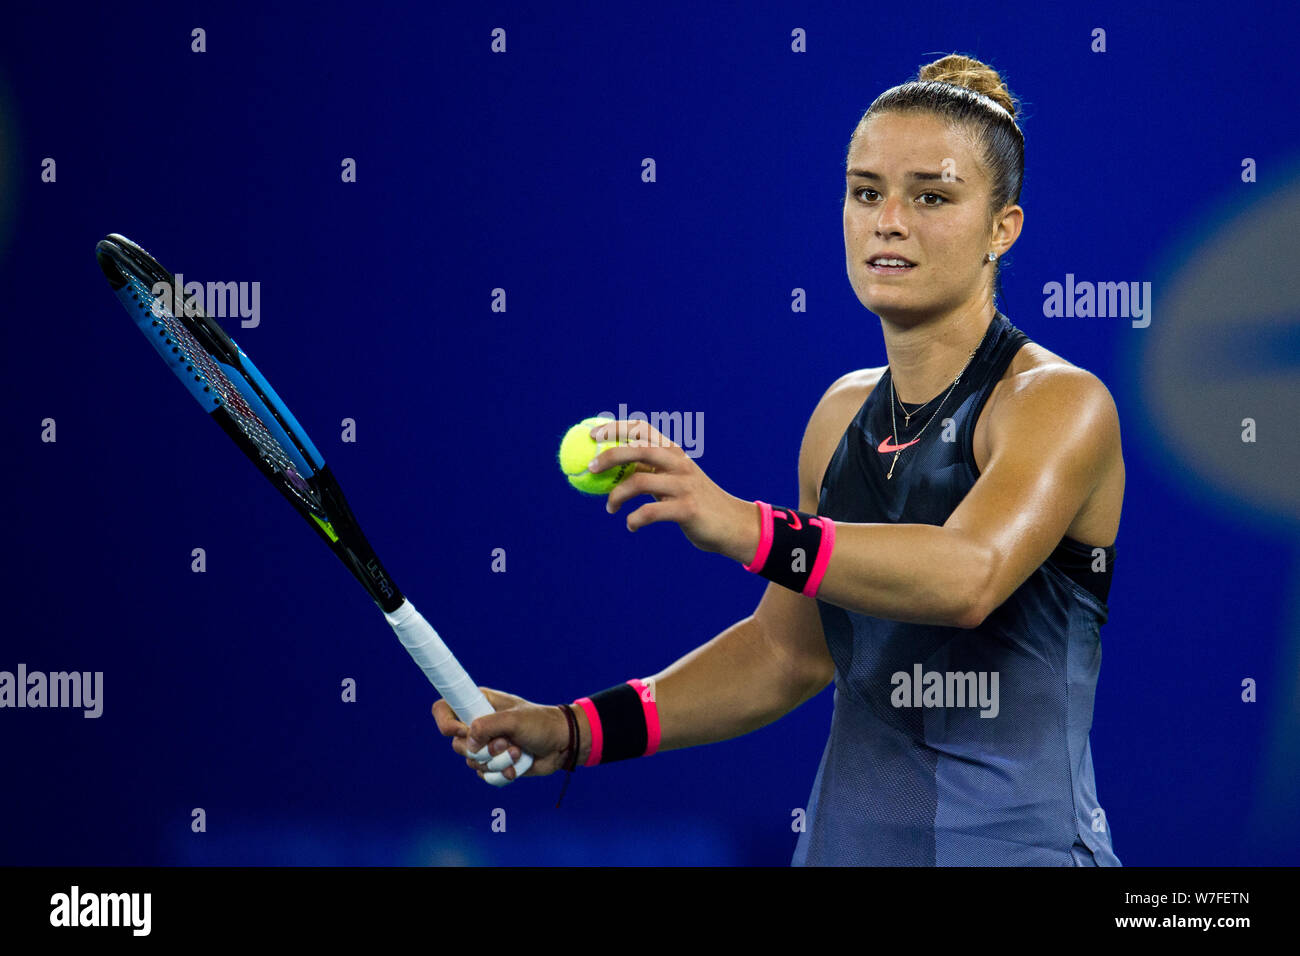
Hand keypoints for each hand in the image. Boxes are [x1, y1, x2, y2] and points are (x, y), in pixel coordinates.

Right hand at [432, 688, 572, 782]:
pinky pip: (486, 776)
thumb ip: (487, 727)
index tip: (462, 731)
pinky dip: (502, 774)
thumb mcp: (514, 720)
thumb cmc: (541, 724)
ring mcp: (486, 746)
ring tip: (519, 751)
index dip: (446, 722)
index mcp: (479, 704)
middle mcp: (478, 724)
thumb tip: (469, 744)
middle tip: (505, 742)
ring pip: (473, 763)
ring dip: (499, 761)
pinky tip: (517, 767)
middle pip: (457, 744)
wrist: (562, 744)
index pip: (444, 708)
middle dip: (484, 750)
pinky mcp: (494, 763)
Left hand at [589, 419, 757, 559]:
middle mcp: (679, 463)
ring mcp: (684, 485)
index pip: (642, 428)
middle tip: (590, 468)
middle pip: (637, 449)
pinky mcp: (687, 508)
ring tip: (609, 508)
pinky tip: (631, 526)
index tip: (592, 434)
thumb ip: (650, 471)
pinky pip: (649, 512)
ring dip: (616, 496)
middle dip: (609, 455)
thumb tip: (610, 468)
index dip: (615, 428)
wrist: (732, 525)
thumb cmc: (695, 502)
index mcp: (674, 452)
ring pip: (638, 482)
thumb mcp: (674, 480)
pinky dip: (634, 520)